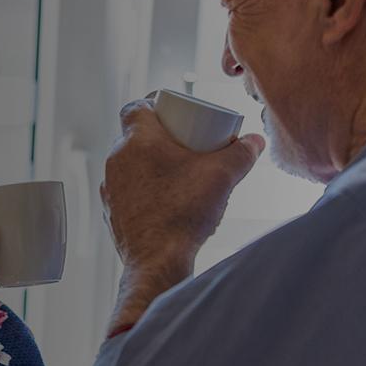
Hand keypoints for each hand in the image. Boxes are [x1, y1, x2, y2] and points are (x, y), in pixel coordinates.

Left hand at [102, 98, 264, 278]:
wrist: (158, 262)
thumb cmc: (184, 214)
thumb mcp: (223, 176)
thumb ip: (242, 154)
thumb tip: (255, 142)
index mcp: (137, 140)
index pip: (136, 106)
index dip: (155, 103)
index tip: (174, 111)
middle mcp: (116, 160)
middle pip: (135, 135)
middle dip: (159, 135)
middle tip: (184, 143)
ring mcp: (110, 187)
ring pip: (129, 163)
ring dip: (149, 163)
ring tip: (177, 173)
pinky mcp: (111, 211)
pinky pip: (126, 190)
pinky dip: (143, 189)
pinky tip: (164, 199)